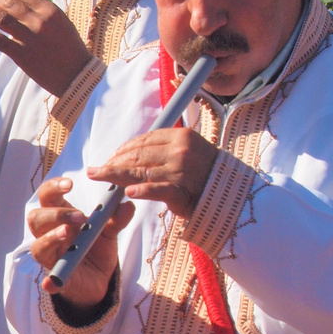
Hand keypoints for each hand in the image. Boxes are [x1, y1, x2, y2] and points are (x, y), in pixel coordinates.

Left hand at [0, 0, 91, 97]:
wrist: (76, 75)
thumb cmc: (71, 50)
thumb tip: (25, 3)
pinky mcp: (21, 54)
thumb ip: (45, 13)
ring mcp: (30, 38)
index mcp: (52, 12)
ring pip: (1, 18)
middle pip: (11, 3)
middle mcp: (40, 22)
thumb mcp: (62, 24)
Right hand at [28, 177, 133, 306]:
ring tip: (68, 233)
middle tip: (80, 215)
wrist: (100, 278)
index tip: (70, 184)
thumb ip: (117, 218)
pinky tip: (53, 282)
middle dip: (56, 214)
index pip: (47, 196)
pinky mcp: (57, 277)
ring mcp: (51, 256)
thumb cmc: (96, 248)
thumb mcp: (109, 231)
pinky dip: (50, 280)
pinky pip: (48, 279)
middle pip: (36, 218)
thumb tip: (128, 204)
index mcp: (60, 218)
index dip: (53, 187)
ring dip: (50, 237)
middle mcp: (49, 235)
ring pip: (37, 246)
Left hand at [86, 128, 218, 219]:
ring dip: (116, 175)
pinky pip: (158, 190)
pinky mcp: (183, 192)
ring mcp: (181, 171)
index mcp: (181, 137)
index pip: (144, 140)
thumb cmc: (208, 174)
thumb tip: (135, 150)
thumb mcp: (191, 151)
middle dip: (114, 162)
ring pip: (141, 171)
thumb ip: (165, 148)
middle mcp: (180, 151)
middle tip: (97, 170)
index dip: (123, 149)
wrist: (234, 196)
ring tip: (99, 176)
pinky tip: (127, 191)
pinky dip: (142, 190)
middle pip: (138, 155)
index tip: (110, 157)